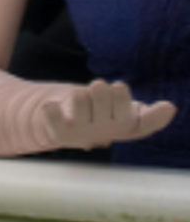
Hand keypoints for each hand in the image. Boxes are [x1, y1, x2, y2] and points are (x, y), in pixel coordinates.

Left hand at [42, 80, 175, 149]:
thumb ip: (147, 114)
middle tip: (98, 87)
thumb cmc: (103, 114)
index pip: (141, 122)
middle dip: (102, 87)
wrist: (69, 129)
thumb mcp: (127, 112)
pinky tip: (53, 106)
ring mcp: (83, 132)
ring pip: (80, 97)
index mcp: (126, 125)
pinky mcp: (60, 133)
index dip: (147, 112)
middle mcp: (107, 132)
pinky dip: (51, 108)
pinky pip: (52, 115)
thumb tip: (170, 108)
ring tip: (80, 96)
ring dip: (79, 92)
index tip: (141, 95)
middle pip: (107, 96)